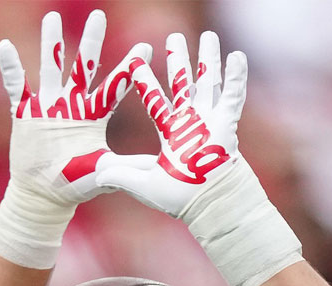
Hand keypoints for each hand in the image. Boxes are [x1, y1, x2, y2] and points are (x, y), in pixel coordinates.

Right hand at [0, 9, 149, 267]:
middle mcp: (73, 105)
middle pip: (84, 67)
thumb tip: (155, 163)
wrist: (44, 196)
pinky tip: (5, 46)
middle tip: (99, 15)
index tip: (145, 48)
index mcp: (95, 116)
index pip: (115, 88)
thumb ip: (126, 166)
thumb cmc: (77, 185)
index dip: (129, 69)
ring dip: (51, 44)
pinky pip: (16, 86)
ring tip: (52, 17)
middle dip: (91, 42)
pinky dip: (11, 68)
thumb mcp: (104, 173)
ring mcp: (48, 106)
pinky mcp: (24, 114)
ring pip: (51, 68)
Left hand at [97, 32, 301, 285]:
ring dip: (209, 58)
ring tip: (209, 36)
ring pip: (209, 82)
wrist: (206, 205)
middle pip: (184, 83)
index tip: (137, 62)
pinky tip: (236, 55)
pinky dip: (235, 77)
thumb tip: (95, 171)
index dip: (147, 82)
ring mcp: (210, 121)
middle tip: (175, 36)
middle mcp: (191, 122)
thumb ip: (120, 174)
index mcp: (171, 132)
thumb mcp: (141, 184)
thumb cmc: (178, 197)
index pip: (155, 101)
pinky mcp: (226, 124)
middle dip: (180, 60)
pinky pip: (232, 95)